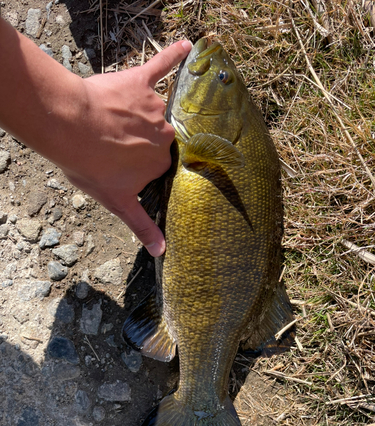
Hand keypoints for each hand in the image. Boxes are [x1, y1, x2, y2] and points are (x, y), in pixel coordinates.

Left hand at [60, 40, 191, 256]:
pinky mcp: (141, 83)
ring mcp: (154, 107)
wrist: (68, 127)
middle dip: (141, 141)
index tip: (127, 163)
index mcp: (161, 162)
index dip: (141, 163)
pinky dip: (174, 56)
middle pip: (159, 137)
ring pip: (153, 111)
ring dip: (138, 114)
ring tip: (114, 120)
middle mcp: (165, 134)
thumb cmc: (90, 165)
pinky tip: (187, 46)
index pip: (159, 162)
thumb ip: (142, 225)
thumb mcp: (116, 202)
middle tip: (118, 143)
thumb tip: (162, 251)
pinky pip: (161, 67)